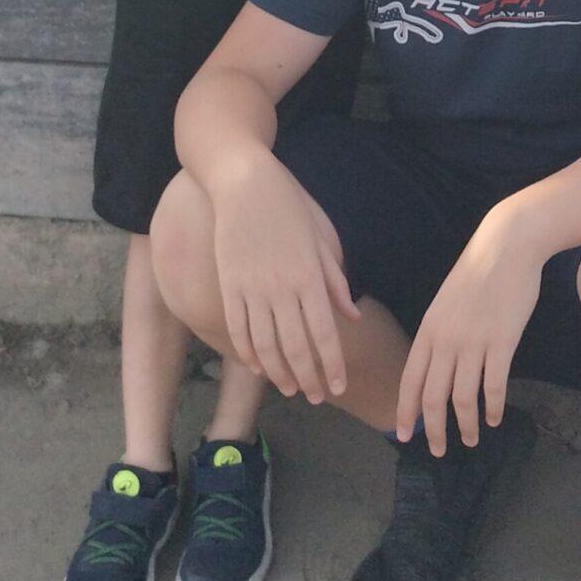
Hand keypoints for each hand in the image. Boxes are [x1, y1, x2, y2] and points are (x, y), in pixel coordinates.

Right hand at [214, 160, 360, 400]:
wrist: (244, 182)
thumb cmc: (289, 205)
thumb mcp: (320, 237)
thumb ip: (335, 281)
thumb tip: (351, 317)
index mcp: (309, 277)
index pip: (324, 333)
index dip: (332, 365)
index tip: (338, 387)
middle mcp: (281, 288)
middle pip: (296, 347)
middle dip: (309, 378)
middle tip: (318, 398)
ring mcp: (252, 289)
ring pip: (265, 345)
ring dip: (279, 373)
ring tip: (290, 390)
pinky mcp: (229, 285)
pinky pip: (238, 328)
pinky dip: (248, 353)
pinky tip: (258, 367)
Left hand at [395, 207, 542, 455]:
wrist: (507, 245)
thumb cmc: (477, 272)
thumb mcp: (446, 303)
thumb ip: (440, 335)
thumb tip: (437, 369)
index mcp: (429, 329)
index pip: (410, 379)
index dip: (405, 410)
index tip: (403, 435)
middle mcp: (446, 339)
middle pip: (433, 396)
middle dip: (433, 429)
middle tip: (439, 451)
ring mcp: (474, 341)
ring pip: (463, 398)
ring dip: (465, 426)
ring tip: (471, 440)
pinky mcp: (502, 342)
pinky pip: (494, 386)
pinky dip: (492, 408)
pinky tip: (494, 419)